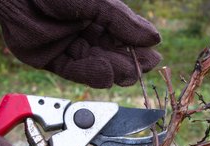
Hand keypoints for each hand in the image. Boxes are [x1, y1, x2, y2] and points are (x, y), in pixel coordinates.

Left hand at [0, 0, 161, 87]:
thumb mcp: (96, 3)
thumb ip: (122, 22)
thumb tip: (155, 38)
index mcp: (98, 17)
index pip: (124, 38)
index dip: (138, 49)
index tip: (153, 58)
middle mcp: (86, 34)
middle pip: (112, 55)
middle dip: (128, 63)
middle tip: (142, 69)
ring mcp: (70, 48)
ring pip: (96, 65)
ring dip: (113, 71)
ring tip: (127, 73)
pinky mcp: (54, 61)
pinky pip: (75, 71)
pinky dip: (91, 75)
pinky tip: (106, 75)